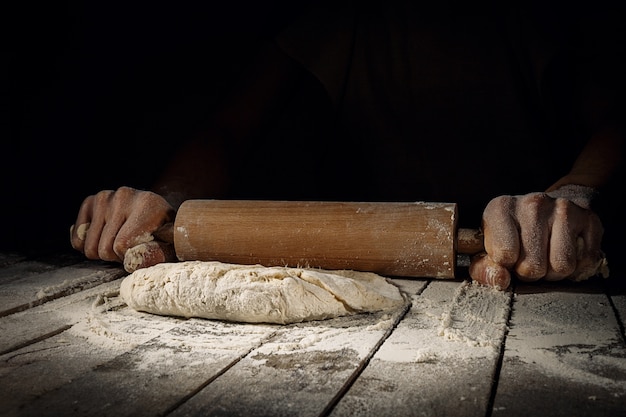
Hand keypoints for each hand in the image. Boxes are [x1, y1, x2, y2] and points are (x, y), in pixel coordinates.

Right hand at [70, 186, 175, 270]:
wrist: (156, 213)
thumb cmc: (164, 234)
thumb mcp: (170, 244)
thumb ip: (157, 254)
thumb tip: (134, 262)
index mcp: (147, 203)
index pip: (122, 245)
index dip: (129, 257)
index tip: (139, 252)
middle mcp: (124, 196)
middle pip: (104, 248)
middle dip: (116, 256)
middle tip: (130, 247)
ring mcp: (105, 197)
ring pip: (89, 247)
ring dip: (103, 252)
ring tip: (120, 241)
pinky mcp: (90, 202)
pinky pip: (77, 240)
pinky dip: (87, 245)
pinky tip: (104, 238)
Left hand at [469, 188, 607, 288]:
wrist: (551, 206)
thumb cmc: (515, 232)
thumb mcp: (491, 245)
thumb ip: (485, 268)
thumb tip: (499, 281)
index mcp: (501, 208)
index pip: (504, 255)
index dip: (506, 267)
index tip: (508, 259)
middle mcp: (532, 204)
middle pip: (533, 266)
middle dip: (530, 273)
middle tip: (529, 261)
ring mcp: (563, 209)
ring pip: (561, 266)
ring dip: (553, 273)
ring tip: (546, 259)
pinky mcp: (588, 218)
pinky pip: (585, 262)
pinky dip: (576, 268)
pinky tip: (565, 254)